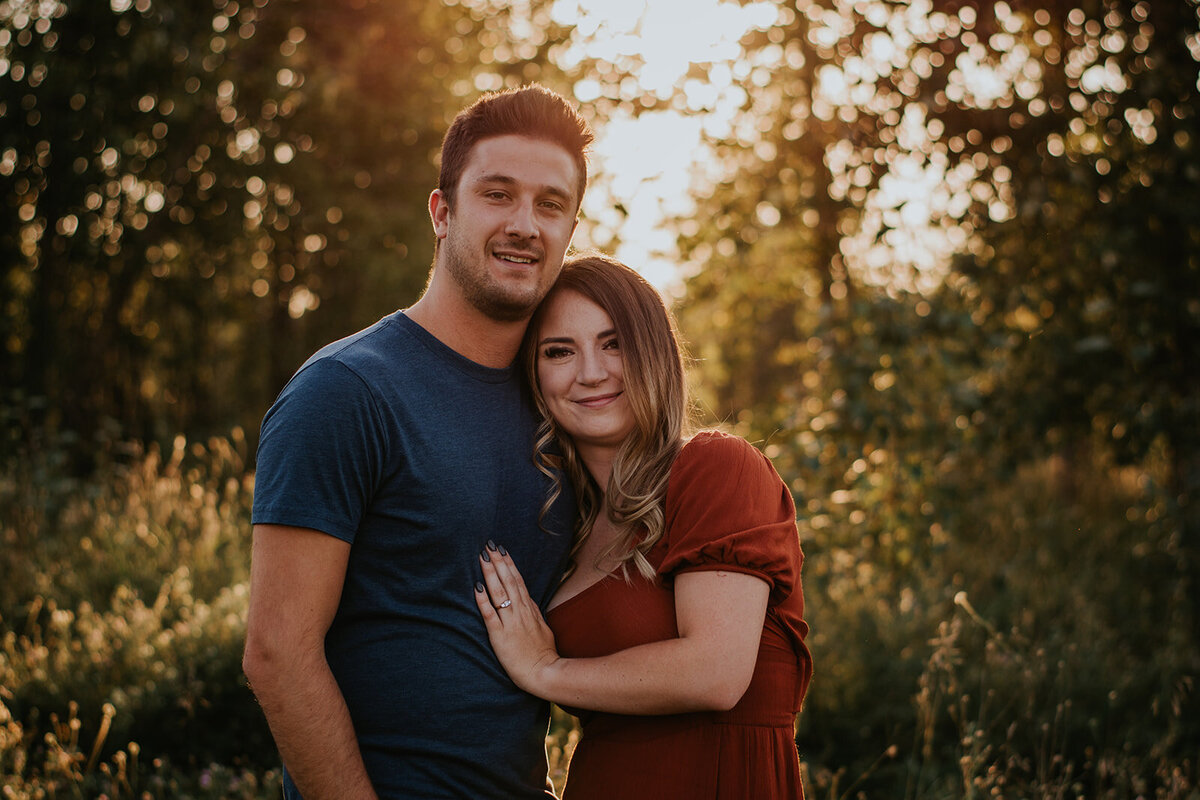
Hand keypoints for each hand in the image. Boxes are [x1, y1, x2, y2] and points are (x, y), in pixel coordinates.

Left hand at [474, 543, 560, 695]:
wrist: (543, 673)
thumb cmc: (543, 653)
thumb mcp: (542, 627)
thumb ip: (533, 611)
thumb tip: (526, 598)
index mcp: (529, 610)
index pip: (518, 581)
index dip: (509, 564)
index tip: (501, 550)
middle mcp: (520, 612)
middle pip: (508, 581)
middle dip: (497, 562)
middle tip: (488, 545)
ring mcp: (510, 623)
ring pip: (499, 593)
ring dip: (490, 574)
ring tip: (482, 558)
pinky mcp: (500, 636)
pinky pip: (490, 615)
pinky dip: (483, 600)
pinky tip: (476, 587)